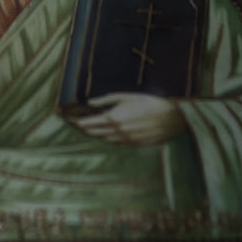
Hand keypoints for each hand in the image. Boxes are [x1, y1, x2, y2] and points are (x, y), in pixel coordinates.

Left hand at [68, 91, 188, 146]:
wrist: (172, 118)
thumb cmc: (150, 103)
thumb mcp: (127, 96)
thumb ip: (107, 100)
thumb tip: (91, 102)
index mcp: (114, 117)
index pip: (89, 123)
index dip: (78, 122)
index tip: (69, 120)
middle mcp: (117, 131)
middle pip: (94, 132)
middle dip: (84, 129)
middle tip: (75, 125)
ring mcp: (125, 140)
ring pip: (104, 139)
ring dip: (95, 134)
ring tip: (87, 129)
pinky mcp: (133, 144)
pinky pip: (116, 143)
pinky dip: (108, 138)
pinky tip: (105, 134)